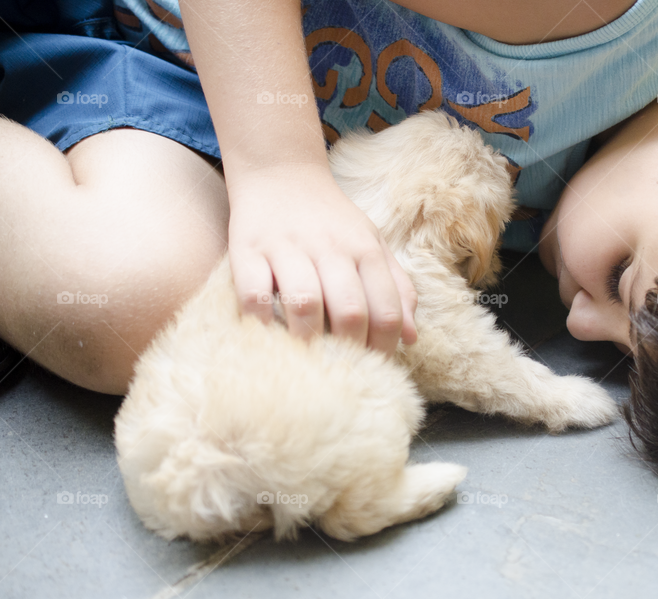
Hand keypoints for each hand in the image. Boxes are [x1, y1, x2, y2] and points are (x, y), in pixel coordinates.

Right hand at [225, 163, 416, 354]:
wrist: (280, 172)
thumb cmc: (332, 221)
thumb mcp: (372, 245)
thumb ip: (396, 288)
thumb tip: (411, 337)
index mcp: (365, 249)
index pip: (386, 309)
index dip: (384, 347)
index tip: (375, 366)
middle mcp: (330, 248)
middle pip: (350, 311)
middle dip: (350, 349)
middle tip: (342, 368)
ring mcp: (287, 248)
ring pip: (305, 302)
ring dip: (309, 339)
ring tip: (309, 357)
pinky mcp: (247, 249)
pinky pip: (253, 294)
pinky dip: (261, 321)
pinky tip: (269, 335)